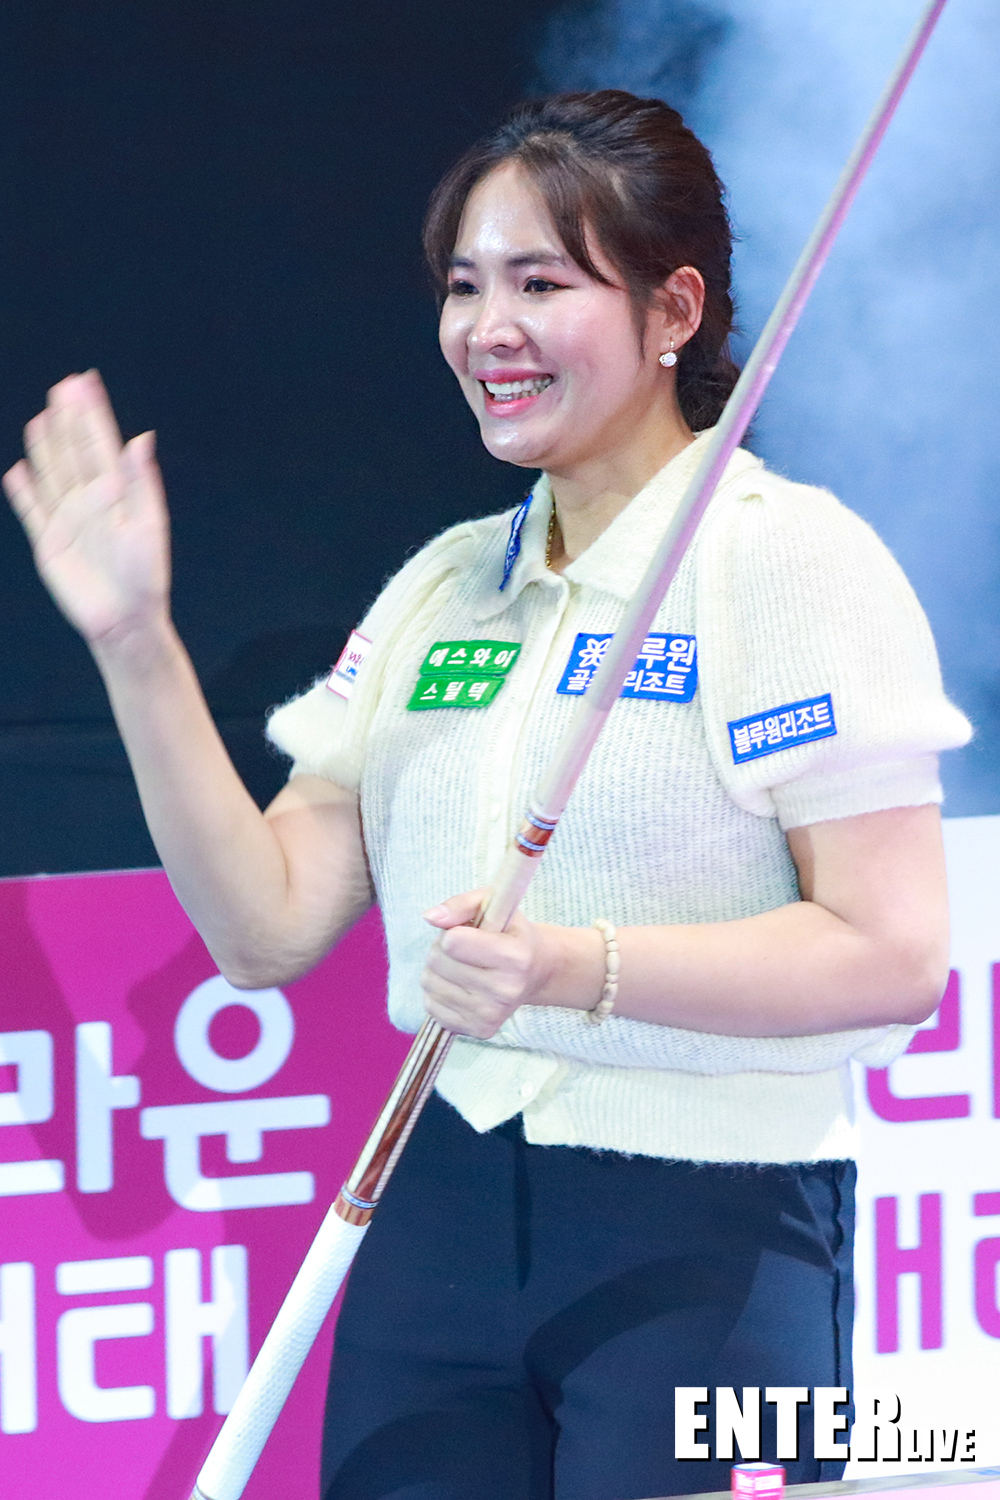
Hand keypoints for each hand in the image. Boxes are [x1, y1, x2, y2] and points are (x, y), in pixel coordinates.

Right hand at [3, 371, 170, 644]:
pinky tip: (16, 471)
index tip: (85, 381)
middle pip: (75, 452)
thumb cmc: (145, 576)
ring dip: (45, 447)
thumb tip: (141, 438)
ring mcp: (68, 520)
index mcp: (118, 494)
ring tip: (40, 418)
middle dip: (69, 420)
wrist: (125, 621)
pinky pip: (31, 511)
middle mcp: (92, 502)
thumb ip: (141, 482)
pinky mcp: (48, 543)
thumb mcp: (148, 526)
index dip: (93, 413)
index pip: (102, 444)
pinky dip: (23, 492)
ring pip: (52, 473)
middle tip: (62, 387)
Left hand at [421, 888, 553, 1038]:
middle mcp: (505, 990)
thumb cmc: (510, 933)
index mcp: (514, 957)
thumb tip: (430, 917)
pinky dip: (438, 993)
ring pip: (430, 984)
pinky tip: (458, 986)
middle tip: (464, 949)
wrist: (536, 972)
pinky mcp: (479, 1030)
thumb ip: (461, 904)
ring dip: (438, 970)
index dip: (452, 932)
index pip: (452, 942)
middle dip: (442, 949)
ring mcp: (491, 1014)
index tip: (467, 933)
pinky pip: (431, 1007)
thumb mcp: (493, 905)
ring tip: (461, 966)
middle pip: (437, 962)